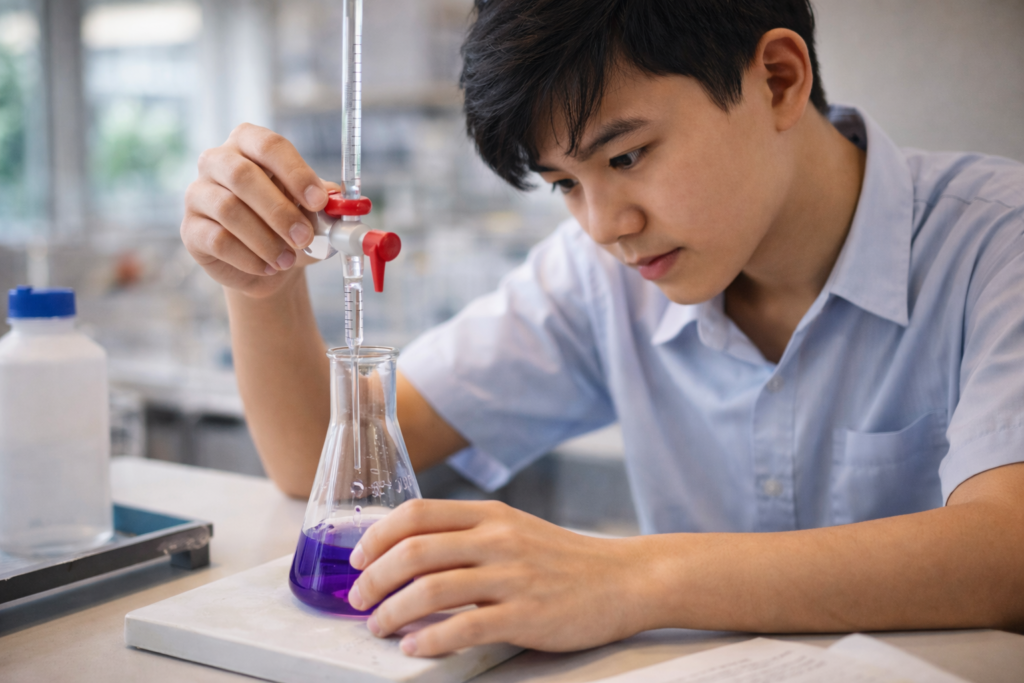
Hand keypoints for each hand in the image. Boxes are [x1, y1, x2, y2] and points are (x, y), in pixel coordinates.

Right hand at [181, 123, 332, 297]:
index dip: (296, 173)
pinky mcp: (190, 229)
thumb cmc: (291, 226)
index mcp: (249, 143)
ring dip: (265, 239)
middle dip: (279, 210)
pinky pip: (217, 240)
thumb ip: (324, 202)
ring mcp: (198, 194)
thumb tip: (336, 200)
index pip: (269, 146)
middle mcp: (217, 161)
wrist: (270, 263)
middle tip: (305, 237)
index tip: (320, 201)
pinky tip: (268, 267)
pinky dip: (249, 257)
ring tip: (289, 259)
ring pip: (228, 210)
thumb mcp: (313, 211)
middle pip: (242, 175)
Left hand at [347, 499, 650, 656]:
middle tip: (358, 599)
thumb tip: (408, 553)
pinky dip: (429, 641)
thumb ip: (468, 535)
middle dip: (374, 579)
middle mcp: (497, 539)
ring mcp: (512, 576)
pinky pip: (464, 629)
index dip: (377, 536)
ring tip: (379, 627)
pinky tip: (415, 648)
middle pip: (414, 551)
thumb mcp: (514, 529)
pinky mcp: (526, 615)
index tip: (358, 559)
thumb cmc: (563, 559)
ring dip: (392, 612)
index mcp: (490, 514)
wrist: (624, 580)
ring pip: (430, 590)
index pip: (417, 513)